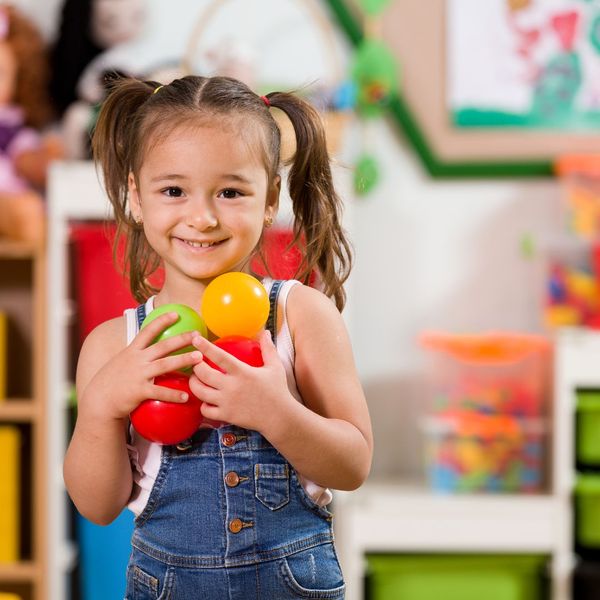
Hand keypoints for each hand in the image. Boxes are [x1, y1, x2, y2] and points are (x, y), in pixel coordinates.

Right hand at [82, 312, 203, 421]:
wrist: (98, 401)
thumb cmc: (112, 382)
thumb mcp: (121, 362)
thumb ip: (136, 355)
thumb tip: (151, 349)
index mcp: (132, 351)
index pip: (148, 331)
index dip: (162, 321)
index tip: (176, 313)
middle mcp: (136, 360)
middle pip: (163, 346)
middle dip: (181, 338)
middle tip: (198, 335)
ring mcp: (138, 375)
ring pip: (165, 365)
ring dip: (183, 360)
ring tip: (199, 358)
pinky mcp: (139, 391)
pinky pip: (160, 392)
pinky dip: (174, 394)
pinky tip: (187, 396)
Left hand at [189, 330, 293, 432]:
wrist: (280, 417)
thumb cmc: (278, 390)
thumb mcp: (275, 367)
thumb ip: (268, 348)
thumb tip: (265, 332)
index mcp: (243, 372)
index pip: (220, 357)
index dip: (205, 347)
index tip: (196, 340)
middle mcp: (232, 387)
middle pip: (203, 374)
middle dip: (195, 366)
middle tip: (195, 363)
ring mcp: (227, 402)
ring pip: (200, 392)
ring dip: (194, 384)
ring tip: (196, 379)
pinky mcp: (226, 416)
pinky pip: (205, 410)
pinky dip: (203, 405)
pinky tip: (206, 400)